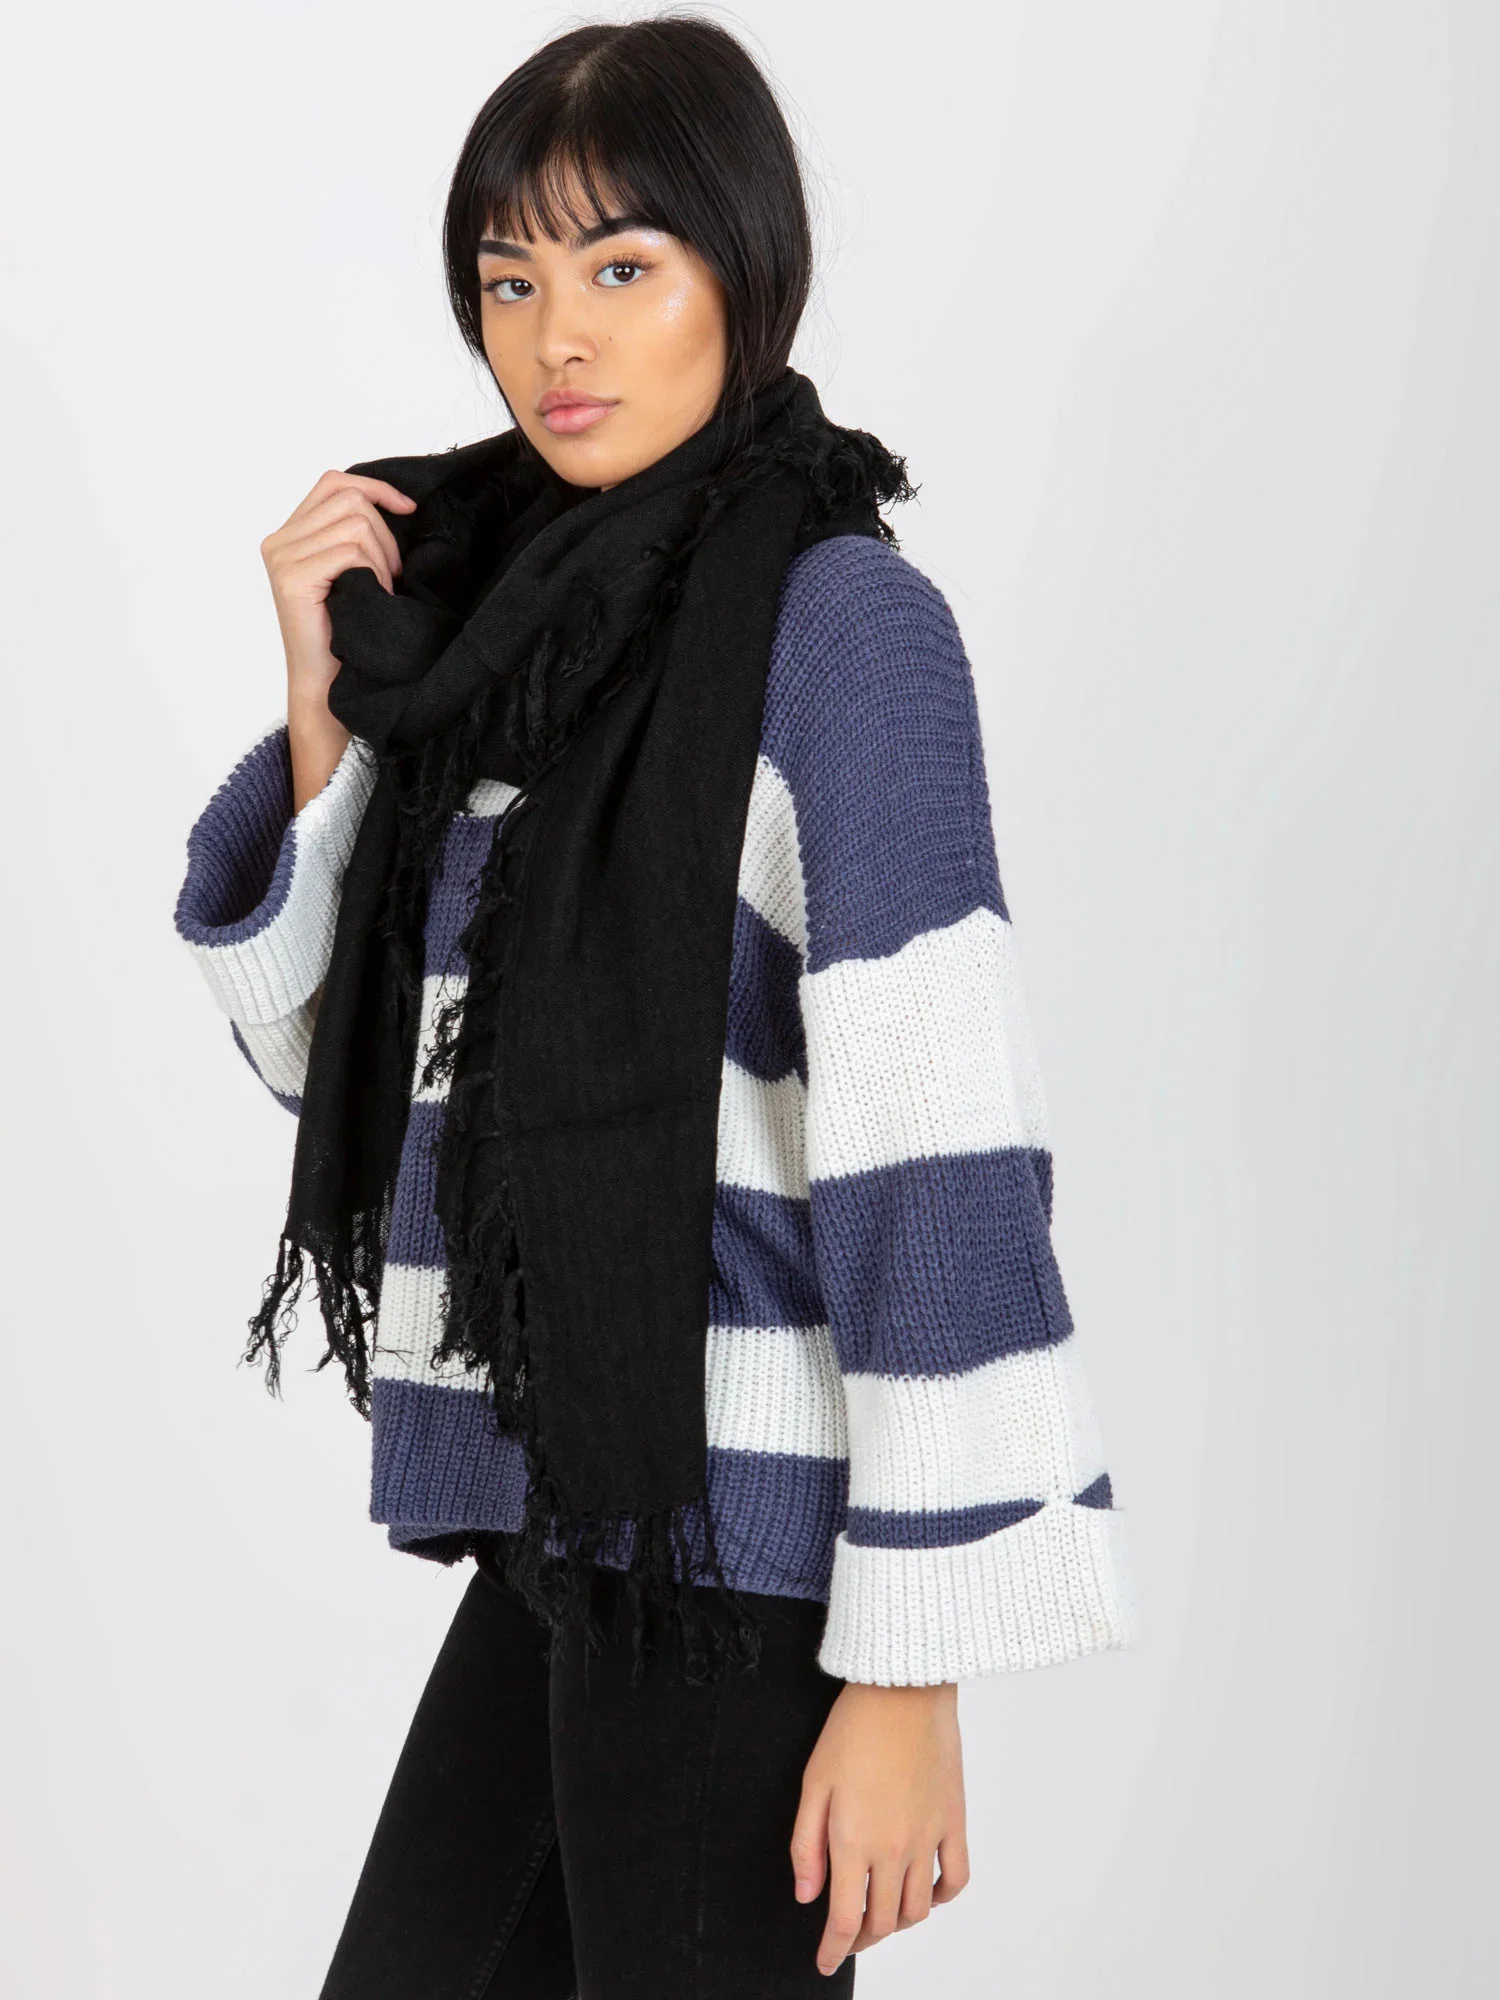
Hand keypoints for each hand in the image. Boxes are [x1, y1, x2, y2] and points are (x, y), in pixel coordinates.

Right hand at [259, 469, 415, 810]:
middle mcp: (278, 541)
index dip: (375, 487)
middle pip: (348, 498)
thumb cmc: (347, 633)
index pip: (333, 482)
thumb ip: (354, 533)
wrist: (328, 685)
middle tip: (392, 574)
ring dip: (382, 557)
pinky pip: (350, 550)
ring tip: (380, 588)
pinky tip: (372, 594)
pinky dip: (373, 571)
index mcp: (288, 534)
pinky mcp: (293, 577)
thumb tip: (397, 500)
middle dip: (385, 533)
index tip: (407, 509)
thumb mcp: (353, 572)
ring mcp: (281, 558)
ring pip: (354, 523)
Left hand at [790, 1679, 968, 1977]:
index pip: (845, 1919)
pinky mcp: (954, 1821)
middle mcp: (894, 1849)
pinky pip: (956, 1878)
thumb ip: (806, 1845)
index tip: (825, 1962)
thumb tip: (808, 1896)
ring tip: (882, 1913)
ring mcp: (929, 1837)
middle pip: (883, 1921)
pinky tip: (927, 1892)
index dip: (833, 1950)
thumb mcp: (813, 1783)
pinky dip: (942, 1897)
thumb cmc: (853, 1728)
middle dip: (862, 1938)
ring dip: (898, 1922)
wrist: (903, 1688)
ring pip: (918, 1909)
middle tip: (848, 1935)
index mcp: (853, 1841)